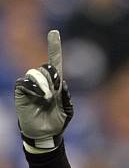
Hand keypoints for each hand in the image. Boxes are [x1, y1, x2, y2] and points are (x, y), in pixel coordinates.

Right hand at [14, 30, 73, 151]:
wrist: (46, 134)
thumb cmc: (58, 122)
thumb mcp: (68, 111)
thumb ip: (66, 97)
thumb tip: (62, 84)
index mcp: (56, 84)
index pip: (54, 62)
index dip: (54, 48)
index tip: (54, 32)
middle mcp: (43, 82)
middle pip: (45, 67)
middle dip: (52, 75)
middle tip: (56, 86)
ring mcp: (32, 86)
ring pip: (34, 73)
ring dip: (43, 83)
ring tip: (47, 96)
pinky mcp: (22, 92)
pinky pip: (24, 82)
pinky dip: (33, 87)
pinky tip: (39, 96)